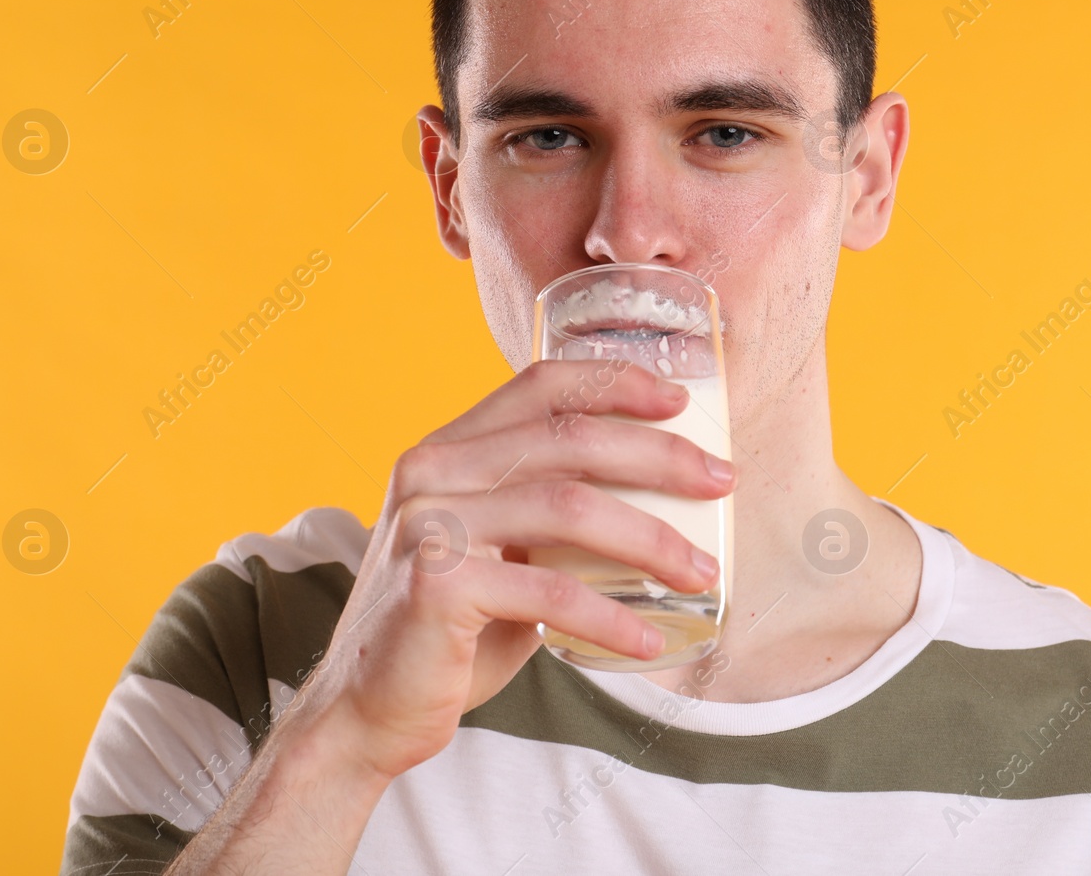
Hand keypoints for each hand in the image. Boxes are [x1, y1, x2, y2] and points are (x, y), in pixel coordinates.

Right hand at [297, 359, 733, 783]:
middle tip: (722, 480)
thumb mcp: (498, 551)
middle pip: (570, 438)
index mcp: (447, 449)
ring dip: (653, 539)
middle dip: (661, 455)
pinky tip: (649, 640)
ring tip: (704, 572)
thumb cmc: (450, 631)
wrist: (368, 709)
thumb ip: (546, 513)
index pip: (539, 384)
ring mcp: (430, 523)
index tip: (681, 401)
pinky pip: (551, 591)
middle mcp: (432, 471)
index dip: (615, 382)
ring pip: (570, 507)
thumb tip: (658, 497)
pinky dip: (612, 617)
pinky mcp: (437, 584)